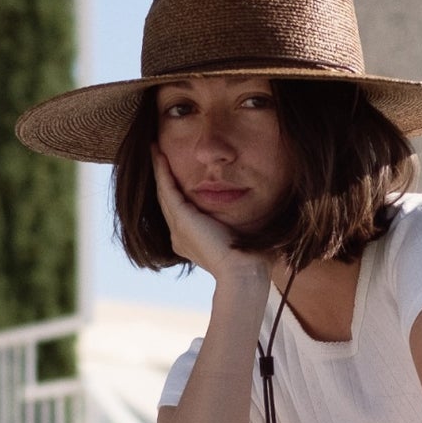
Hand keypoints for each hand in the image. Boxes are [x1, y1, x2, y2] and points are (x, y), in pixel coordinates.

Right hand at [153, 149, 257, 282]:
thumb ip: (246, 226)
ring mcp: (177, 228)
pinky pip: (167, 188)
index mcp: (192, 241)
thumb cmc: (252, 262)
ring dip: (159, 169)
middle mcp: (180, 236)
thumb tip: (266, 217)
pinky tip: (159, 153)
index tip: (176, 171)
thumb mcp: (245, 238)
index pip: (180, 209)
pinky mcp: (181, 219)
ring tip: (155, 149)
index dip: (176, 189)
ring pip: (164, 191)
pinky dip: (162, 170)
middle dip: (163, 175)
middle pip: (167, 199)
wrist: (244, 274)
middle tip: (157, 152)